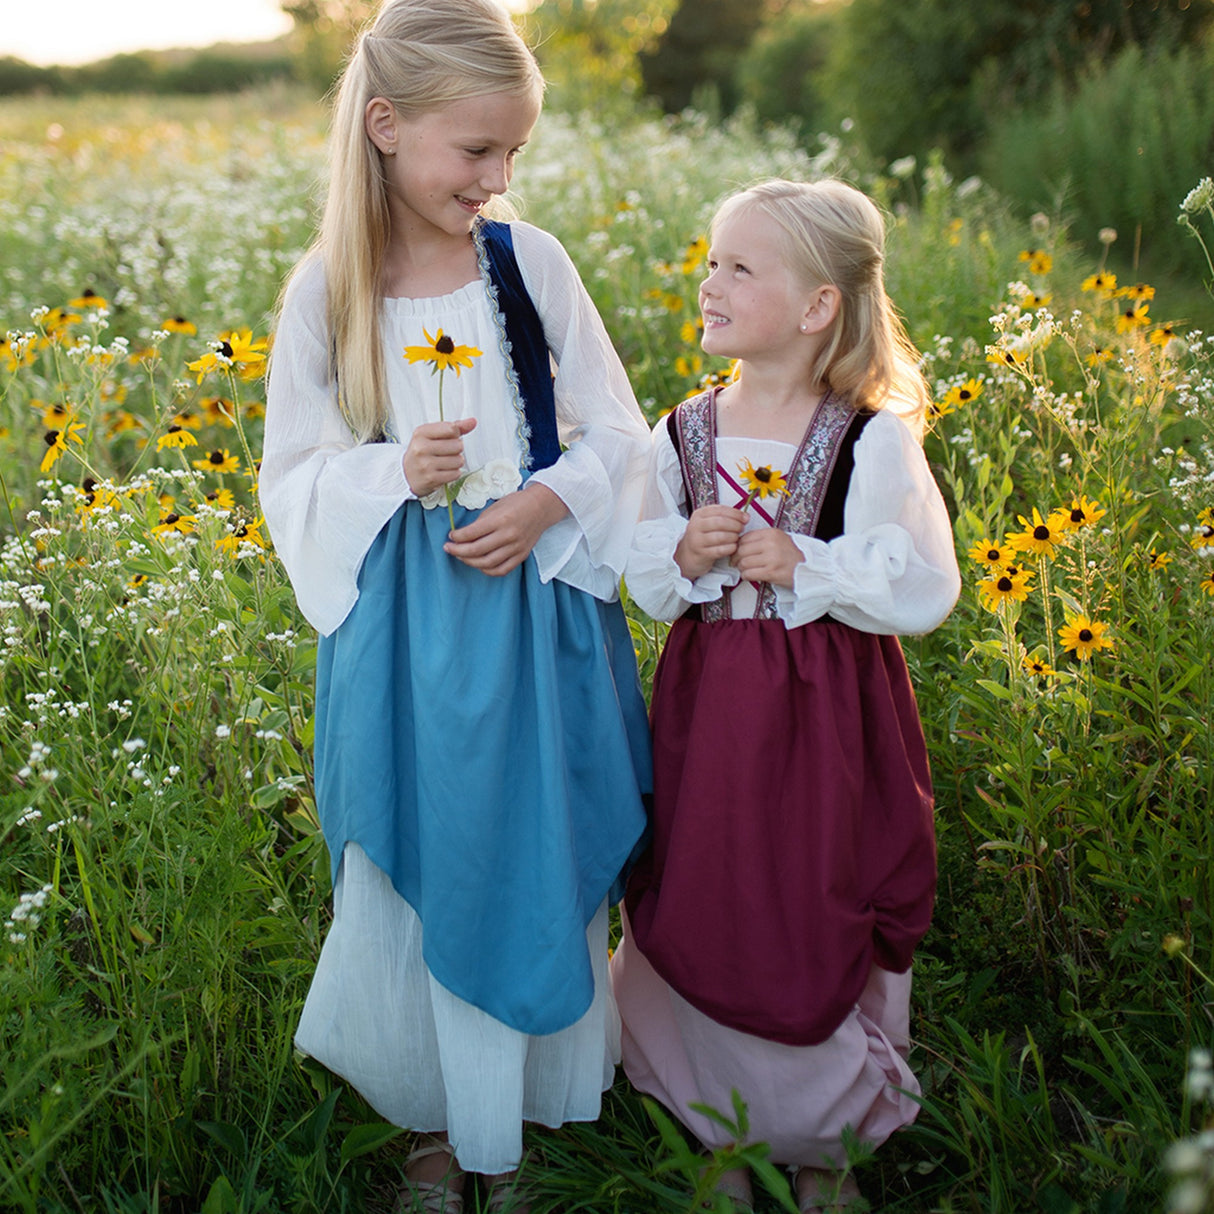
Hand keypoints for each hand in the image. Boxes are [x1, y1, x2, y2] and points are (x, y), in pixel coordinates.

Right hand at [403, 417, 476, 497]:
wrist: (406, 474)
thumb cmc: (422, 452)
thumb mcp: (433, 435)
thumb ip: (454, 427)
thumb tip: (473, 421)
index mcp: (421, 433)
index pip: (451, 428)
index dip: (455, 434)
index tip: (448, 437)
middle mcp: (421, 448)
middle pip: (458, 445)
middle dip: (456, 449)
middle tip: (446, 452)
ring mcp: (425, 464)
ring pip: (458, 460)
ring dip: (456, 462)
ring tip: (445, 462)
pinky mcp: (431, 478)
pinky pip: (455, 473)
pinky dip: (453, 473)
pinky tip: (443, 471)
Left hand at [443, 482, 568, 575]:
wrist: (542, 507)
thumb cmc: (516, 503)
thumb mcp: (495, 507)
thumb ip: (480, 523)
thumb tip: (463, 537)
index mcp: (500, 520)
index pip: (471, 533)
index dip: (456, 537)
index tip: (450, 536)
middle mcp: (508, 535)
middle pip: (476, 550)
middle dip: (457, 551)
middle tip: (448, 548)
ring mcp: (516, 548)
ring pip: (487, 563)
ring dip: (469, 562)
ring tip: (461, 556)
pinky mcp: (521, 555)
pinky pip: (501, 570)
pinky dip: (487, 570)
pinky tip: (479, 564)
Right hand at [675, 505, 746, 579]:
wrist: (687, 554)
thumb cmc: (704, 536)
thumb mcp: (709, 522)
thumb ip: (726, 517)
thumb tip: (746, 516)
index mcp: (699, 514)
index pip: (720, 510)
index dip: (735, 514)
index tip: (745, 518)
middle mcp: (696, 526)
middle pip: (720, 522)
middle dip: (735, 525)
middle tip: (741, 529)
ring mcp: (697, 540)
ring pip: (721, 537)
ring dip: (733, 537)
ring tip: (736, 538)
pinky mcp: (701, 553)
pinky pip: (720, 550)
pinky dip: (730, 548)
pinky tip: (733, 547)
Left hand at [733, 527, 802, 588]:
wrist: (808, 569)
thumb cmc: (791, 556)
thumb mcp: (779, 540)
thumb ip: (761, 539)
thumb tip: (739, 544)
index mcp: (772, 533)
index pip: (745, 538)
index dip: (737, 546)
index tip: (737, 552)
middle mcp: (771, 544)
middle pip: (741, 550)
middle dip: (736, 558)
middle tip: (736, 563)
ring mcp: (772, 558)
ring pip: (744, 562)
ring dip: (741, 568)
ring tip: (745, 570)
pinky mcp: (771, 572)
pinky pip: (749, 574)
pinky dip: (746, 576)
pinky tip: (750, 576)